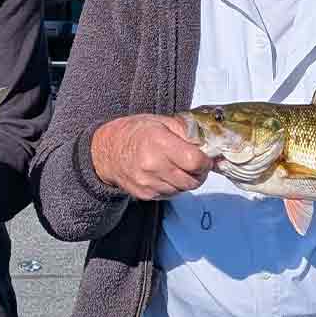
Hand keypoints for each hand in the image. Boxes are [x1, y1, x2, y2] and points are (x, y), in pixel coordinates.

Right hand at [91, 114, 211, 199]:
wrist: (107, 151)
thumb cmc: (135, 132)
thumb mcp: (161, 122)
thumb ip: (186, 131)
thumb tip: (208, 143)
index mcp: (159, 143)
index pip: (195, 161)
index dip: (205, 161)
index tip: (205, 157)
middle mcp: (153, 165)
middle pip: (192, 180)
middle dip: (199, 173)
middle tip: (196, 163)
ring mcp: (148, 183)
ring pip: (183, 190)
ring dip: (187, 180)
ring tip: (178, 167)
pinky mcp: (145, 194)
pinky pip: (171, 194)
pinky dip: (174, 186)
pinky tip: (166, 174)